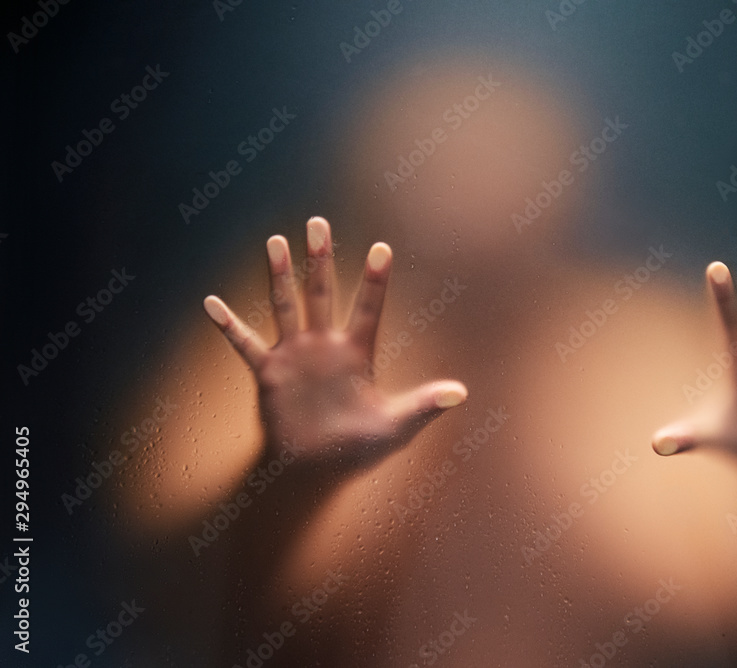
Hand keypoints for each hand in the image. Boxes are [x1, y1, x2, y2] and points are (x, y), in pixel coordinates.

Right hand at [202, 216, 466, 473]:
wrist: (315, 469)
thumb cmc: (359, 448)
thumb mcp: (396, 427)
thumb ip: (424, 406)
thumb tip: (462, 392)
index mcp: (358, 354)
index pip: (370, 309)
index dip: (376, 281)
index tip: (382, 247)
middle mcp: (326, 346)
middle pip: (323, 293)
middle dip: (321, 259)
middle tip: (319, 222)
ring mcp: (296, 356)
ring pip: (287, 306)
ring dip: (280, 276)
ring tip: (276, 241)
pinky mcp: (269, 373)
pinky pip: (246, 344)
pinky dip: (229, 326)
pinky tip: (211, 303)